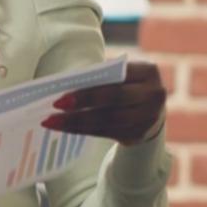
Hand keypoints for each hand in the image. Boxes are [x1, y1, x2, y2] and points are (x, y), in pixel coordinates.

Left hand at [44, 60, 166, 144]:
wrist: (149, 110)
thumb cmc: (125, 86)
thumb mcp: (120, 75)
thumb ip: (101, 77)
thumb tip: (66, 84)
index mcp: (148, 72)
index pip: (117, 78)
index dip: (90, 88)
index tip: (62, 94)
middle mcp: (153, 95)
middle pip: (114, 100)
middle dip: (83, 104)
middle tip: (56, 106)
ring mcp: (148, 118)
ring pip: (108, 120)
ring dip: (77, 121)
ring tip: (52, 121)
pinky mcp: (138, 134)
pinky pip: (105, 132)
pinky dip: (82, 130)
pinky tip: (65, 128)